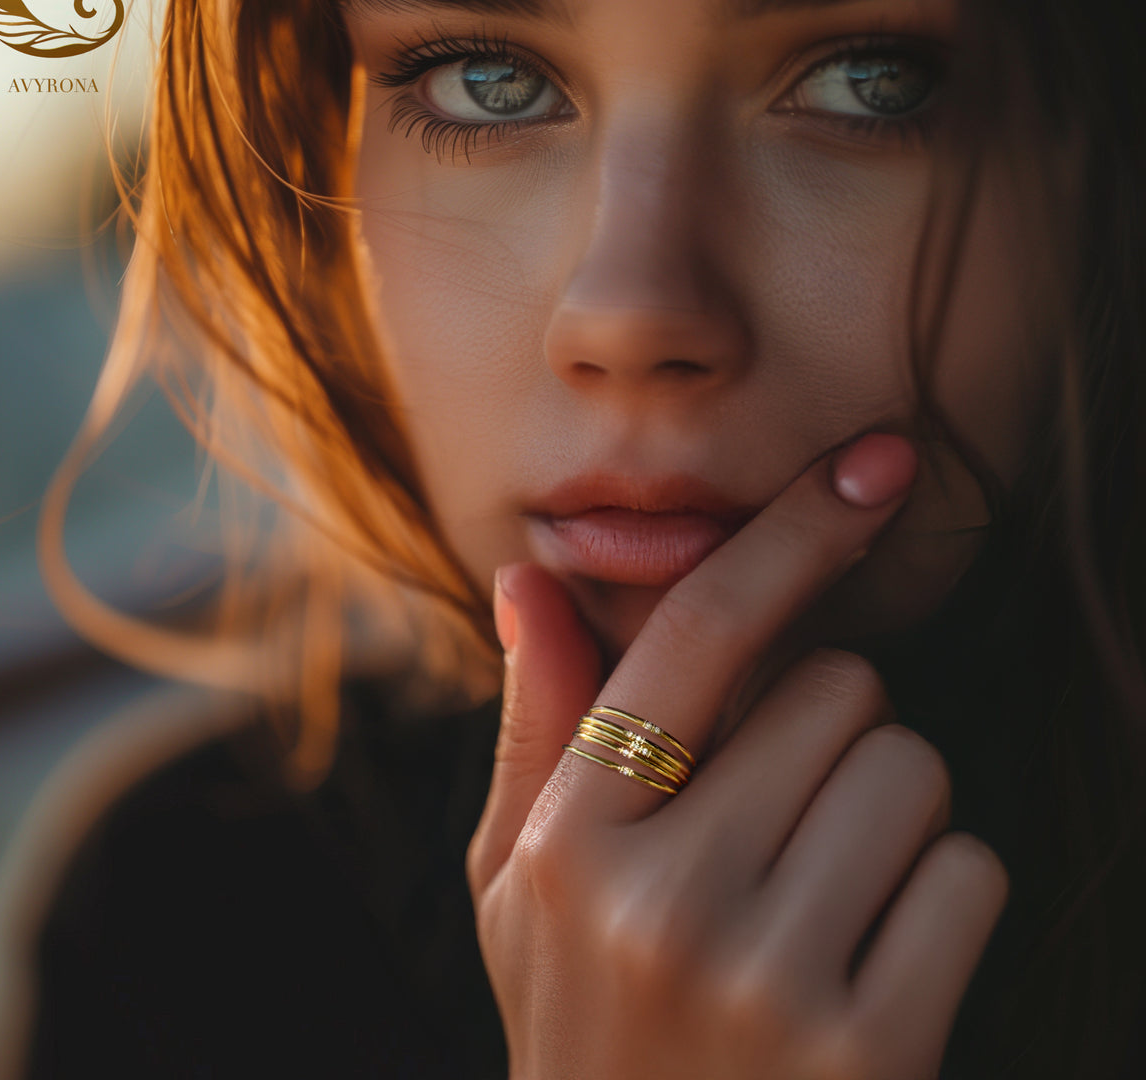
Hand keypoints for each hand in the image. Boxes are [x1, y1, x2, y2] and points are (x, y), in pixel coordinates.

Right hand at [467, 434, 1009, 1079]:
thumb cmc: (580, 1023)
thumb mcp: (520, 886)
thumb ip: (535, 726)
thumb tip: (526, 578)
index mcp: (572, 843)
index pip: (694, 637)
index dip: (790, 534)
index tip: (876, 466)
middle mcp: (663, 903)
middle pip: (840, 691)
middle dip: (832, 725)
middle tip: (784, 805)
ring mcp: (769, 982)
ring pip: (912, 770)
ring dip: (888, 805)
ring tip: (821, 885)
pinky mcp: (873, 1053)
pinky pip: (967, 876)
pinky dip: (939, 895)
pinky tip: (872, 959)